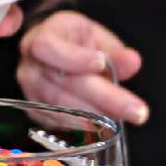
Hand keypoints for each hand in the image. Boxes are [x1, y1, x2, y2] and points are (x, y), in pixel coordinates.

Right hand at [15, 10, 148, 125]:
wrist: (53, 56)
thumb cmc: (75, 43)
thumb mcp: (96, 37)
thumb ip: (113, 50)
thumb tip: (132, 61)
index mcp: (42, 36)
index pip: (48, 47)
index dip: (73, 57)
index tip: (101, 64)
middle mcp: (29, 65)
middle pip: (61, 83)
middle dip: (101, 97)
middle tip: (136, 110)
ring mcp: (29, 90)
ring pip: (59, 107)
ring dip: (93, 117)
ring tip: (122, 123)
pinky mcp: (34, 111)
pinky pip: (56, 122)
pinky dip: (80, 127)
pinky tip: (103, 129)